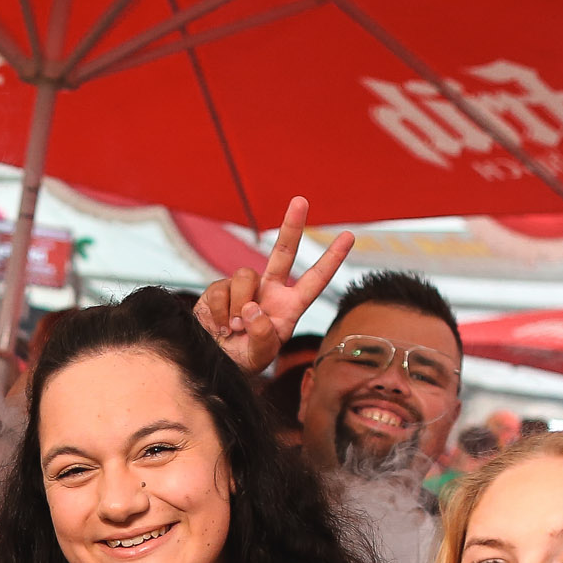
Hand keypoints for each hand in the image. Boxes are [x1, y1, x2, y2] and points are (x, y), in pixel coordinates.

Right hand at [192, 196, 355, 375]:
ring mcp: (245, 288)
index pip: (315, 280)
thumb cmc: (242, 360)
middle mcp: (269, 291)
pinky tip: (219, 326)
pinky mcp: (220, 289)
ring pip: (245, 277)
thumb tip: (252, 309)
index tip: (349, 236)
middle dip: (292, 226)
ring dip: (237, 307)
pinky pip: (220, 290)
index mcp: (288, 307)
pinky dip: (218, 312)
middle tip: (301, 200)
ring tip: (233, 330)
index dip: (331, 259)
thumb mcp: (260, 357)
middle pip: (284, 252)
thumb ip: (262, 336)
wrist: (212, 362)